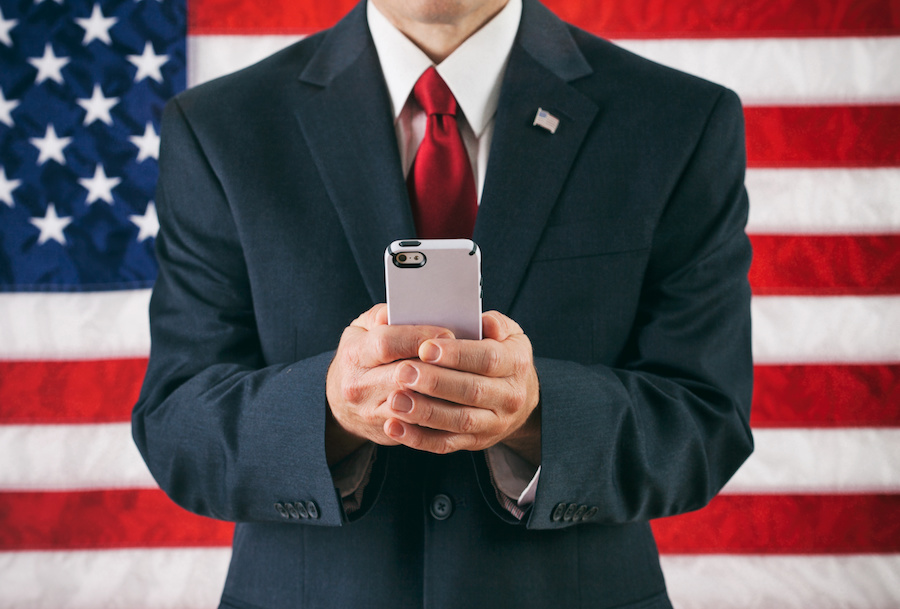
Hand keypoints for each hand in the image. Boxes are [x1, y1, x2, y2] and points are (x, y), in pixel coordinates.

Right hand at [325, 304, 452, 463]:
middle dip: (438, 365)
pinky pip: (419, 427)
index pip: (387, 343)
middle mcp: (358, 385)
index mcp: (353, 354)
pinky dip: (440, 413)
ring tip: (465, 378)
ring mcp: (371, 413)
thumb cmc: (359, 358)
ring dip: (443, 392)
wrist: (341, 405)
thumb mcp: (361, 330)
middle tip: (465, 356)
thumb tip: (402, 310)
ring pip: (415, 404)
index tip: (447, 333)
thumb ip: (381, 316)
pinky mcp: (387, 433)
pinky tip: (458, 401)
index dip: (419, 337)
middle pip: (404, 375)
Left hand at [383, 311, 540, 463]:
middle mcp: (510, 396)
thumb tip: (483, 322)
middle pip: (472, 391)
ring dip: (424, 412)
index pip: (488, 358)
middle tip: (402, 372)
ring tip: (395, 400)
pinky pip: (446, 444)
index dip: (457, 354)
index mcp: (516, 363)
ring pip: (459, 421)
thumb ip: (495, 323)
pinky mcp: (476, 442)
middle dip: (435, 383)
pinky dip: (418, 438)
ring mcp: (494, 423)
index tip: (426, 347)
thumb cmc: (502, 355)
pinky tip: (394, 427)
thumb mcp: (508, 333)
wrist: (521, 397)